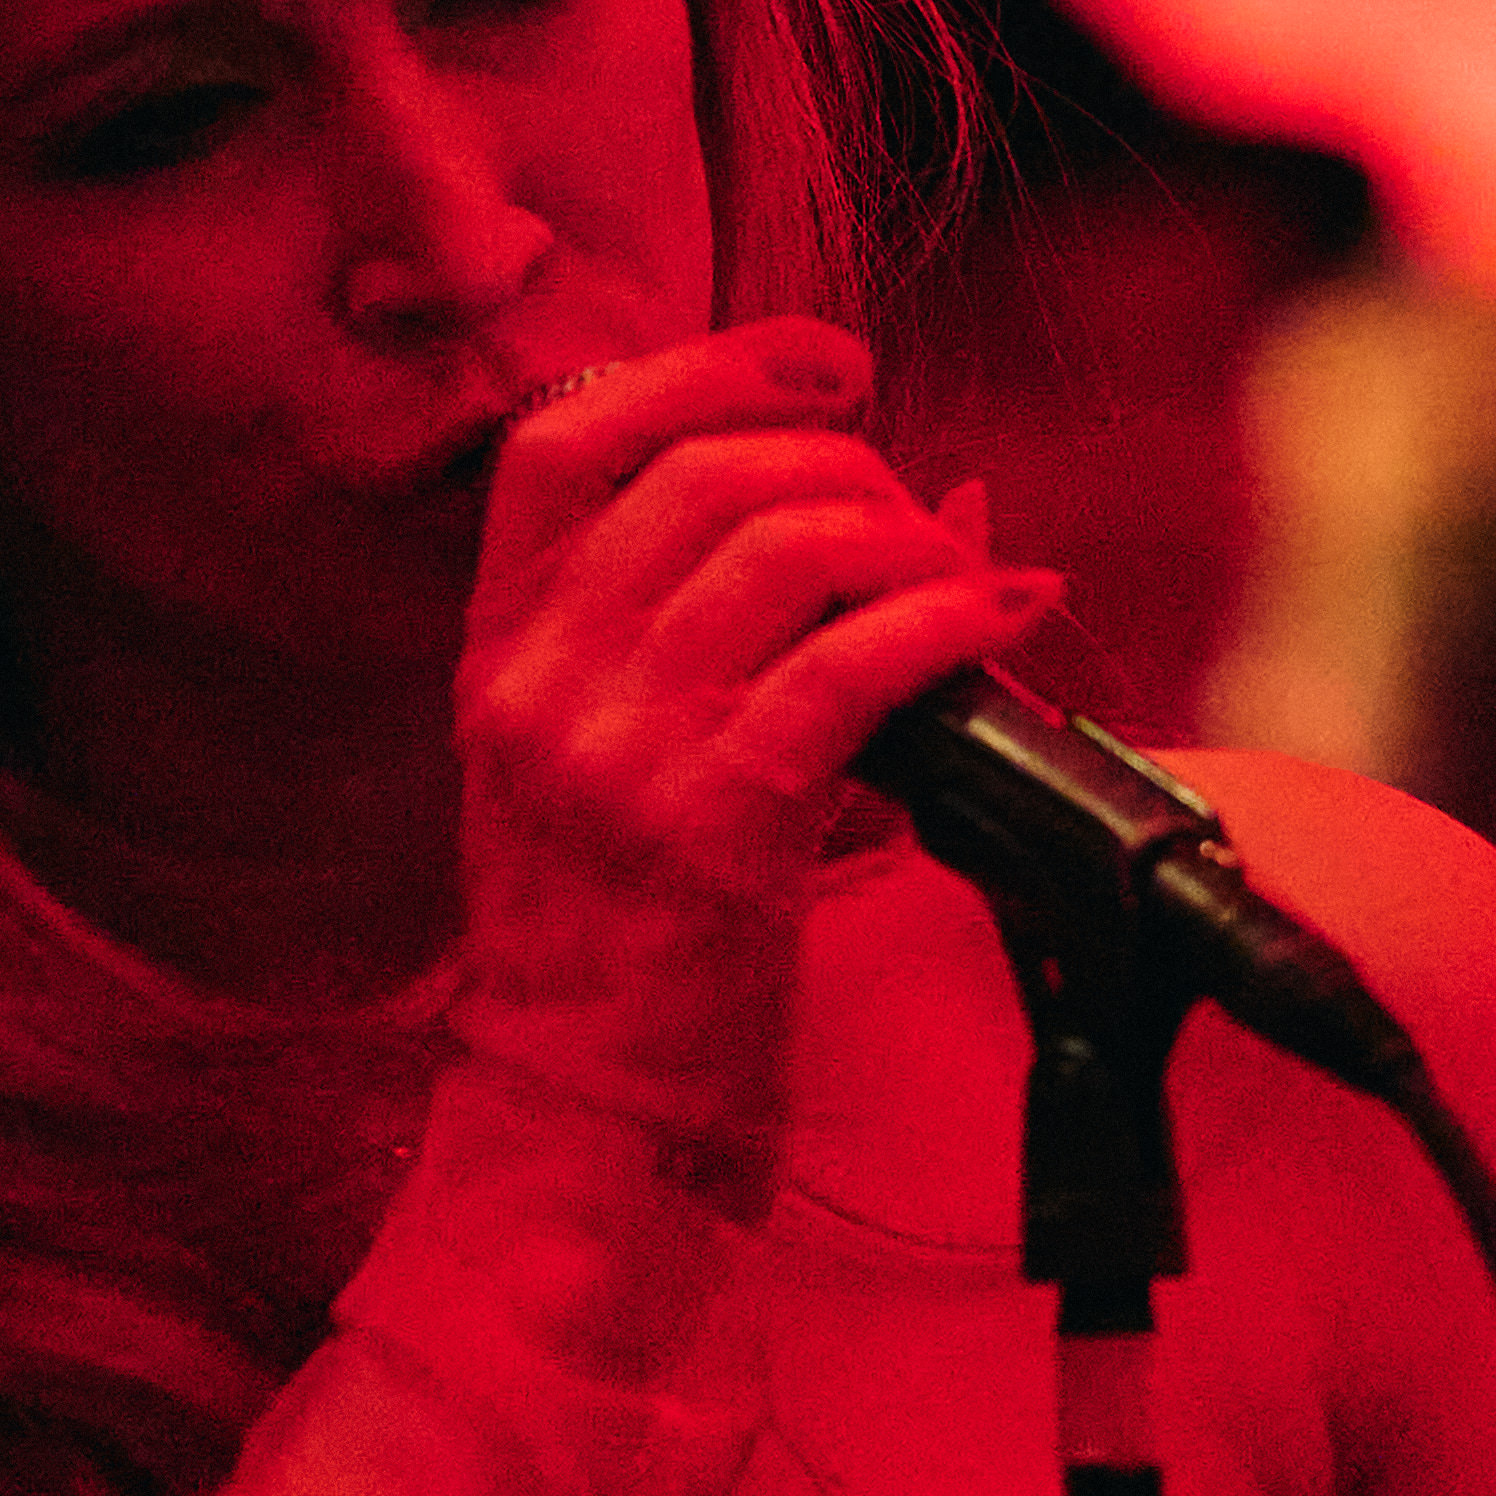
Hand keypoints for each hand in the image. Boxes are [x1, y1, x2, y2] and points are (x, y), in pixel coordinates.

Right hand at [446, 322, 1056, 1214]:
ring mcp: (620, 752)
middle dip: (848, 467)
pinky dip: (950, 618)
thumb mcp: (615, 771)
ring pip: (790, 546)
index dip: (710, 369)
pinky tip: (998, 620)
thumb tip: (941, 509)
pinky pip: (857, 663)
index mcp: (498, 653)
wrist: (580, 1126)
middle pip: (709, 469)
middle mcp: (542, 683)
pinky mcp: (716, 826)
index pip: (569, 437)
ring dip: (910, 542)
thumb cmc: (616, 958)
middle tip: (916, 529)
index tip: (828, 370)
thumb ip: (719, 634)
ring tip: (960, 590)